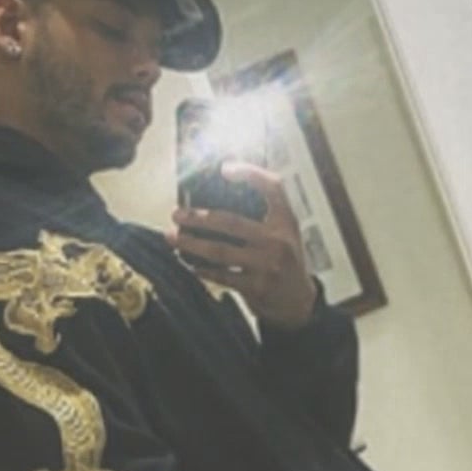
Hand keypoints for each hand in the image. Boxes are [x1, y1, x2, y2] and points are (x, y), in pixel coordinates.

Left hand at [166, 163, 318, 329]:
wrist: (298, 302)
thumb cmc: (285, 260)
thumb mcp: (285, 231)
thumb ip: (264, 212)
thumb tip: (223, 189)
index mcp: (286, 221)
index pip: (273, 187)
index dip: (250, 174)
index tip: (225, 168)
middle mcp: (278, 240)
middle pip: (231, 222)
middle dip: (198, 217)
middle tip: (176, 214)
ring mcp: (266, 265)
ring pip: (220, 251)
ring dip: (192, 243)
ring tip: (172, 237)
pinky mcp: (256, 287)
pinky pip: (222, 275)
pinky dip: (203, 270)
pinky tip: (190, 264)